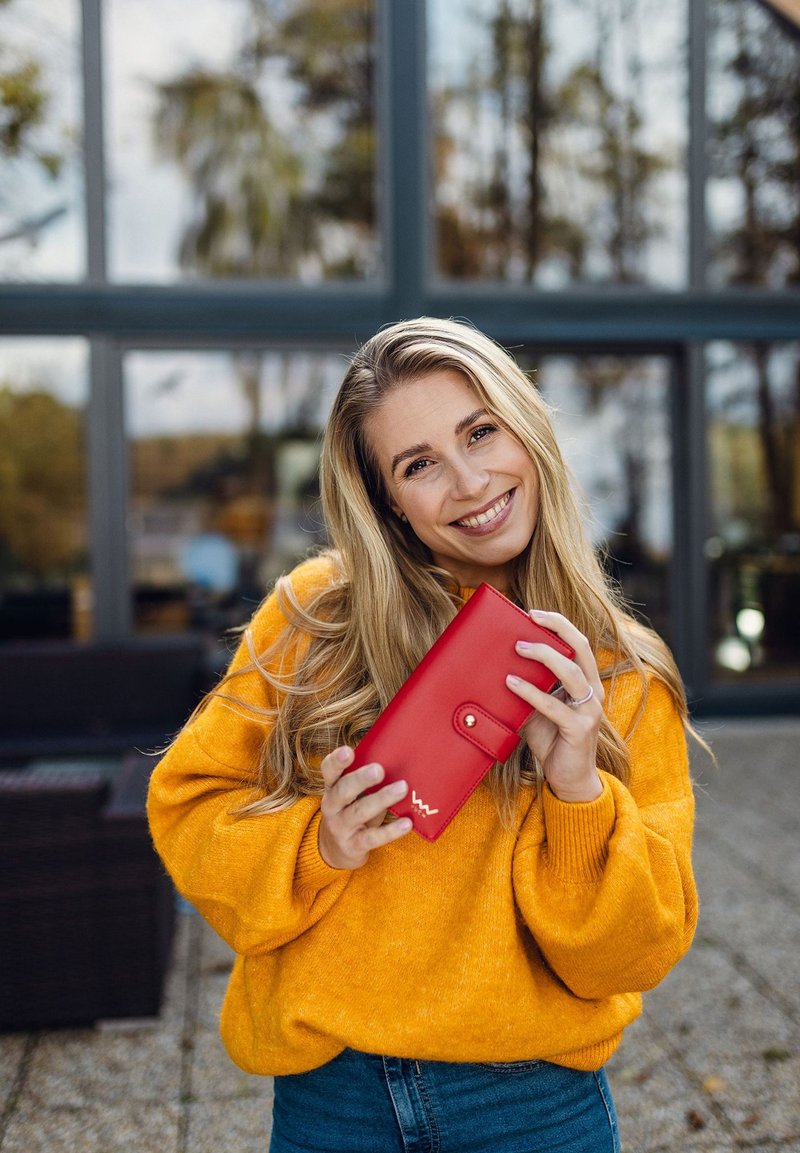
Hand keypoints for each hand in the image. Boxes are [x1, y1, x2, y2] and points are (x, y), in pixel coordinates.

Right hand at [318, 746, 412, 868]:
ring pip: (360, 812)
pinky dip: (391, 830)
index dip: (336, 761)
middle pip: (343, 790)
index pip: (329, 770)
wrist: (337, 850)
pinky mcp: (354, 845)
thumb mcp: (353, 793)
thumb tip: (401, 757)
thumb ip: (367, 778)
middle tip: (379, 769)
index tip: (348, 751)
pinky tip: (407, 823)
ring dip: (382, 799)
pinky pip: (373, 837)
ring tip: (402, 788)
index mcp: (332, 787)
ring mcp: (341, 827)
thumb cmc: (352, 810)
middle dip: (361, 779)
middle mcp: (332, 806)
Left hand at [506, 610, 604, 802]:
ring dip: (543, 656)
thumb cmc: (552, 740)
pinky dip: (531, 692)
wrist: (569, 779)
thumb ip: (527, 689)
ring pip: (571, 672)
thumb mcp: (538, 708)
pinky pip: (554, 706)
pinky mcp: (579, 730)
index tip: (534, 612)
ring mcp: (589, 711)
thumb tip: (495, 669)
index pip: (579, 643)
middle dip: (557, 628)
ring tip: (517, 647)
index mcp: (587, 682)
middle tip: (529, 618)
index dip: (560, 624)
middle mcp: (593, 692)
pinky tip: (511, 684)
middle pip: (581, 648)